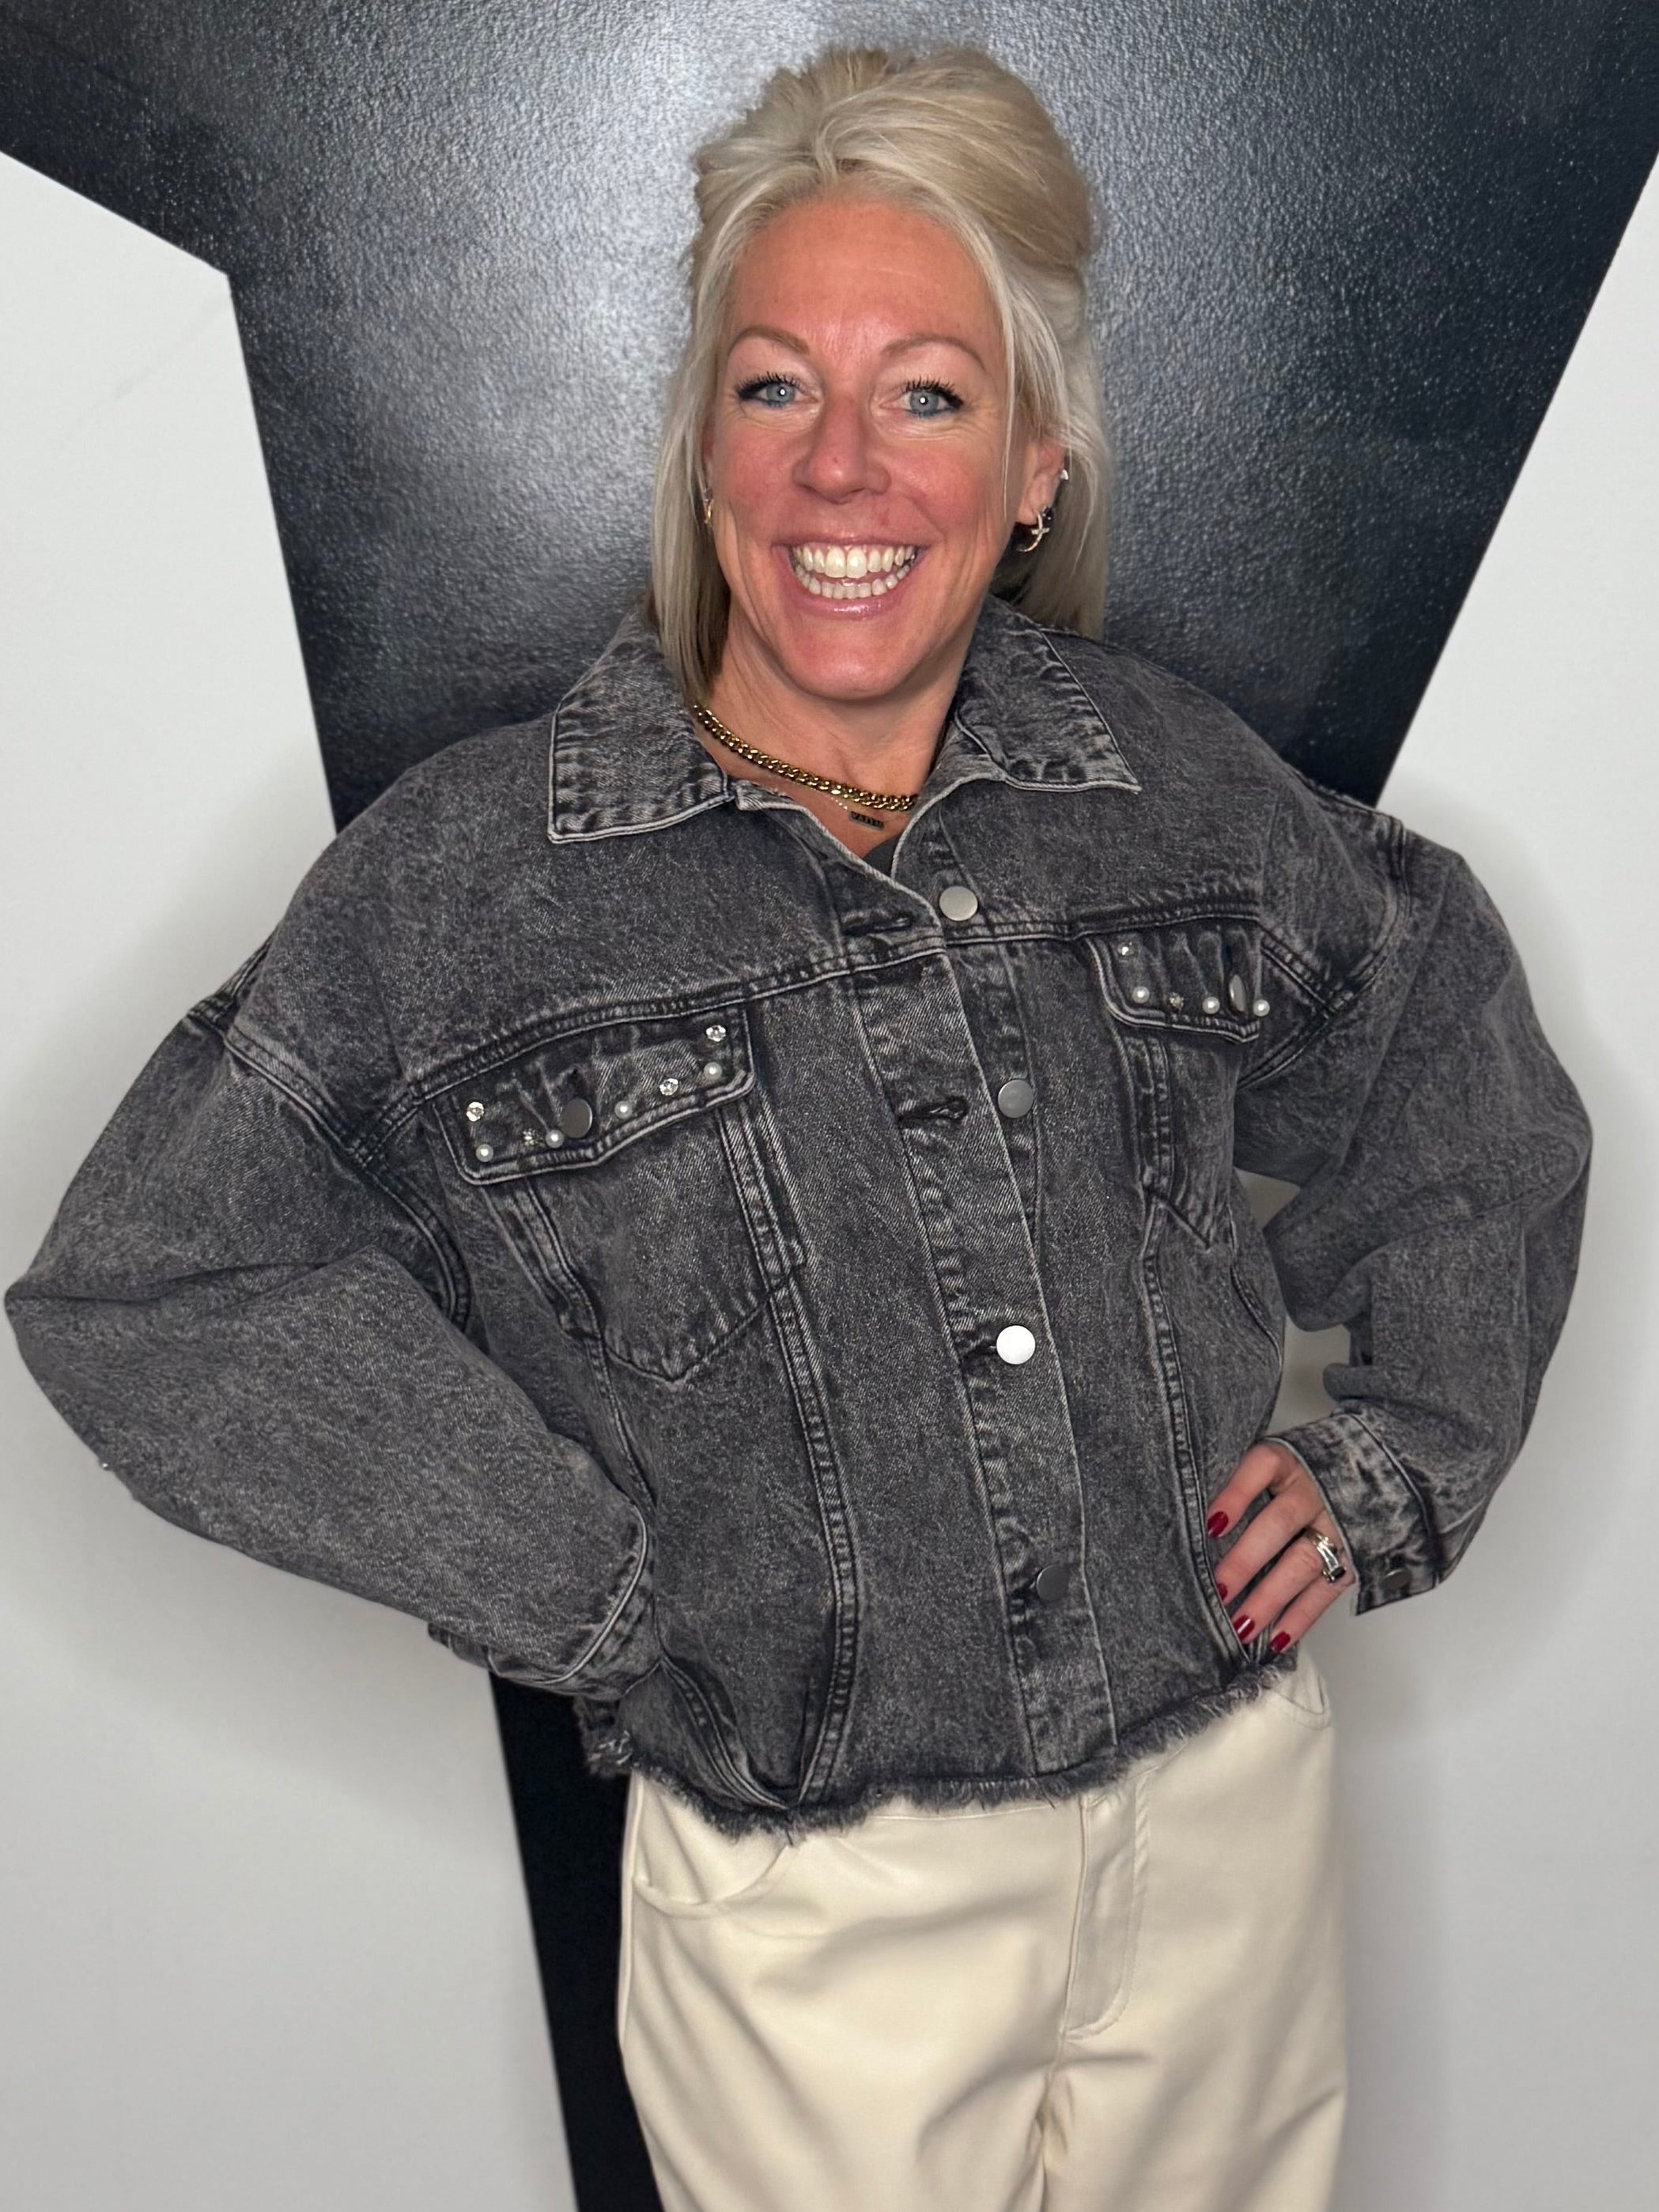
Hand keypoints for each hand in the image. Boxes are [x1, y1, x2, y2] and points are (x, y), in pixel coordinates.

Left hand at [1205, 1441, 1357, 1652]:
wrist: (1375, 1472)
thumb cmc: (1305, 1472)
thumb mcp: (1276, 1464)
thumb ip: (1243, 1485)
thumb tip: (1198, 1528)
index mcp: (1288, 1462)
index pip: (1260, 1469)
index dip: (1234, 1495)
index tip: (1211, 1524)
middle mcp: (1314, 1491)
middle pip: (1278, 1524)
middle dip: (1246, 1560)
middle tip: (1219, 1589)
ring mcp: (1336, 1526)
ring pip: (1302, 1563)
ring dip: (1270, 1598)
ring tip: (1240, 1626)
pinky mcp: (1354, 1557)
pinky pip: (1325, 1591)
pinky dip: (1299, 1618)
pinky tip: (1274, 1639)